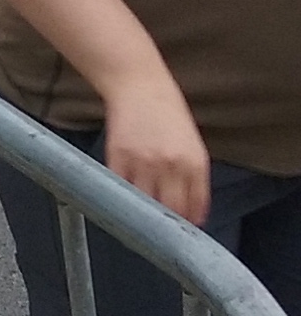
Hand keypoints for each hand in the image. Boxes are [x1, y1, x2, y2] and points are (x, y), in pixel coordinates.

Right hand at [103, 67, 209, 222]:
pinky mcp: (119, 157)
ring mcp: (144, 162)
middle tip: (162, 230)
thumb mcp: (191, 142)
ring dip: (144, 214)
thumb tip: (191, 210)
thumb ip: (193, 175)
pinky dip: (124, 198)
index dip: (189, 224)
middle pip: (172, 212)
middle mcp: (172, 165)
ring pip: (145, 205)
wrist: (138, 84)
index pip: (195, 208)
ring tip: (142, 218)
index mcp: (195, 162)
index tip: (184, 232)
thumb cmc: (168, 111)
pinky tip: (126, 199)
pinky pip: (122, 189)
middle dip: (168, 225)